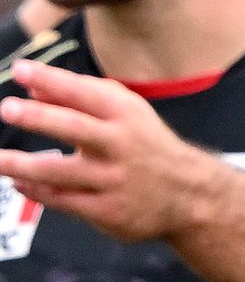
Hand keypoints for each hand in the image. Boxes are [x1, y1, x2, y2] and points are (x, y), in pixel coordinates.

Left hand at [0, 59, 240, 242]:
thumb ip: (79, 97)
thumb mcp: (125, 113)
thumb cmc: (144, 144)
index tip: (20, 70)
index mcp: (126, 115)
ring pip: (60, 172)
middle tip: (7, 108)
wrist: (189, 195)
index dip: (52, 80)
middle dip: (39, 118)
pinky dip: (36, 190)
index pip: (86, 93)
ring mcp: (115, 181)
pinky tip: (19, 181)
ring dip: (21, 165)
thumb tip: (31, 88)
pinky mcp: (109, 212)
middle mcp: (122, 146)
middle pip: (75, 129)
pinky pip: (63, 201)